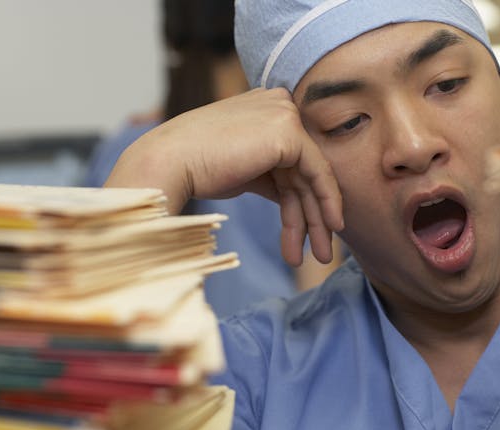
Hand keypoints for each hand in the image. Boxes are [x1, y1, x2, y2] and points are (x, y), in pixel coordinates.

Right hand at [105, 87, 343, 265]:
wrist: (169, 163)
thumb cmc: (194, 169)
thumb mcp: (241, 171)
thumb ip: (270, 175)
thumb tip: (293, 197)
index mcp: (264, 107)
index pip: (293, 158)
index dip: (302, 198)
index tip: (307, 234)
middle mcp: (278, 104)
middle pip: (304, 168)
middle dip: (313, 213)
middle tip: (320, 251)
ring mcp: (284, 114)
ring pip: (312, 175)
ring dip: (317, 219)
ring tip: (320, 256)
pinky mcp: (288, 131)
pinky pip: (318, 172)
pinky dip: (327, 202)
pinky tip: (329, 228)